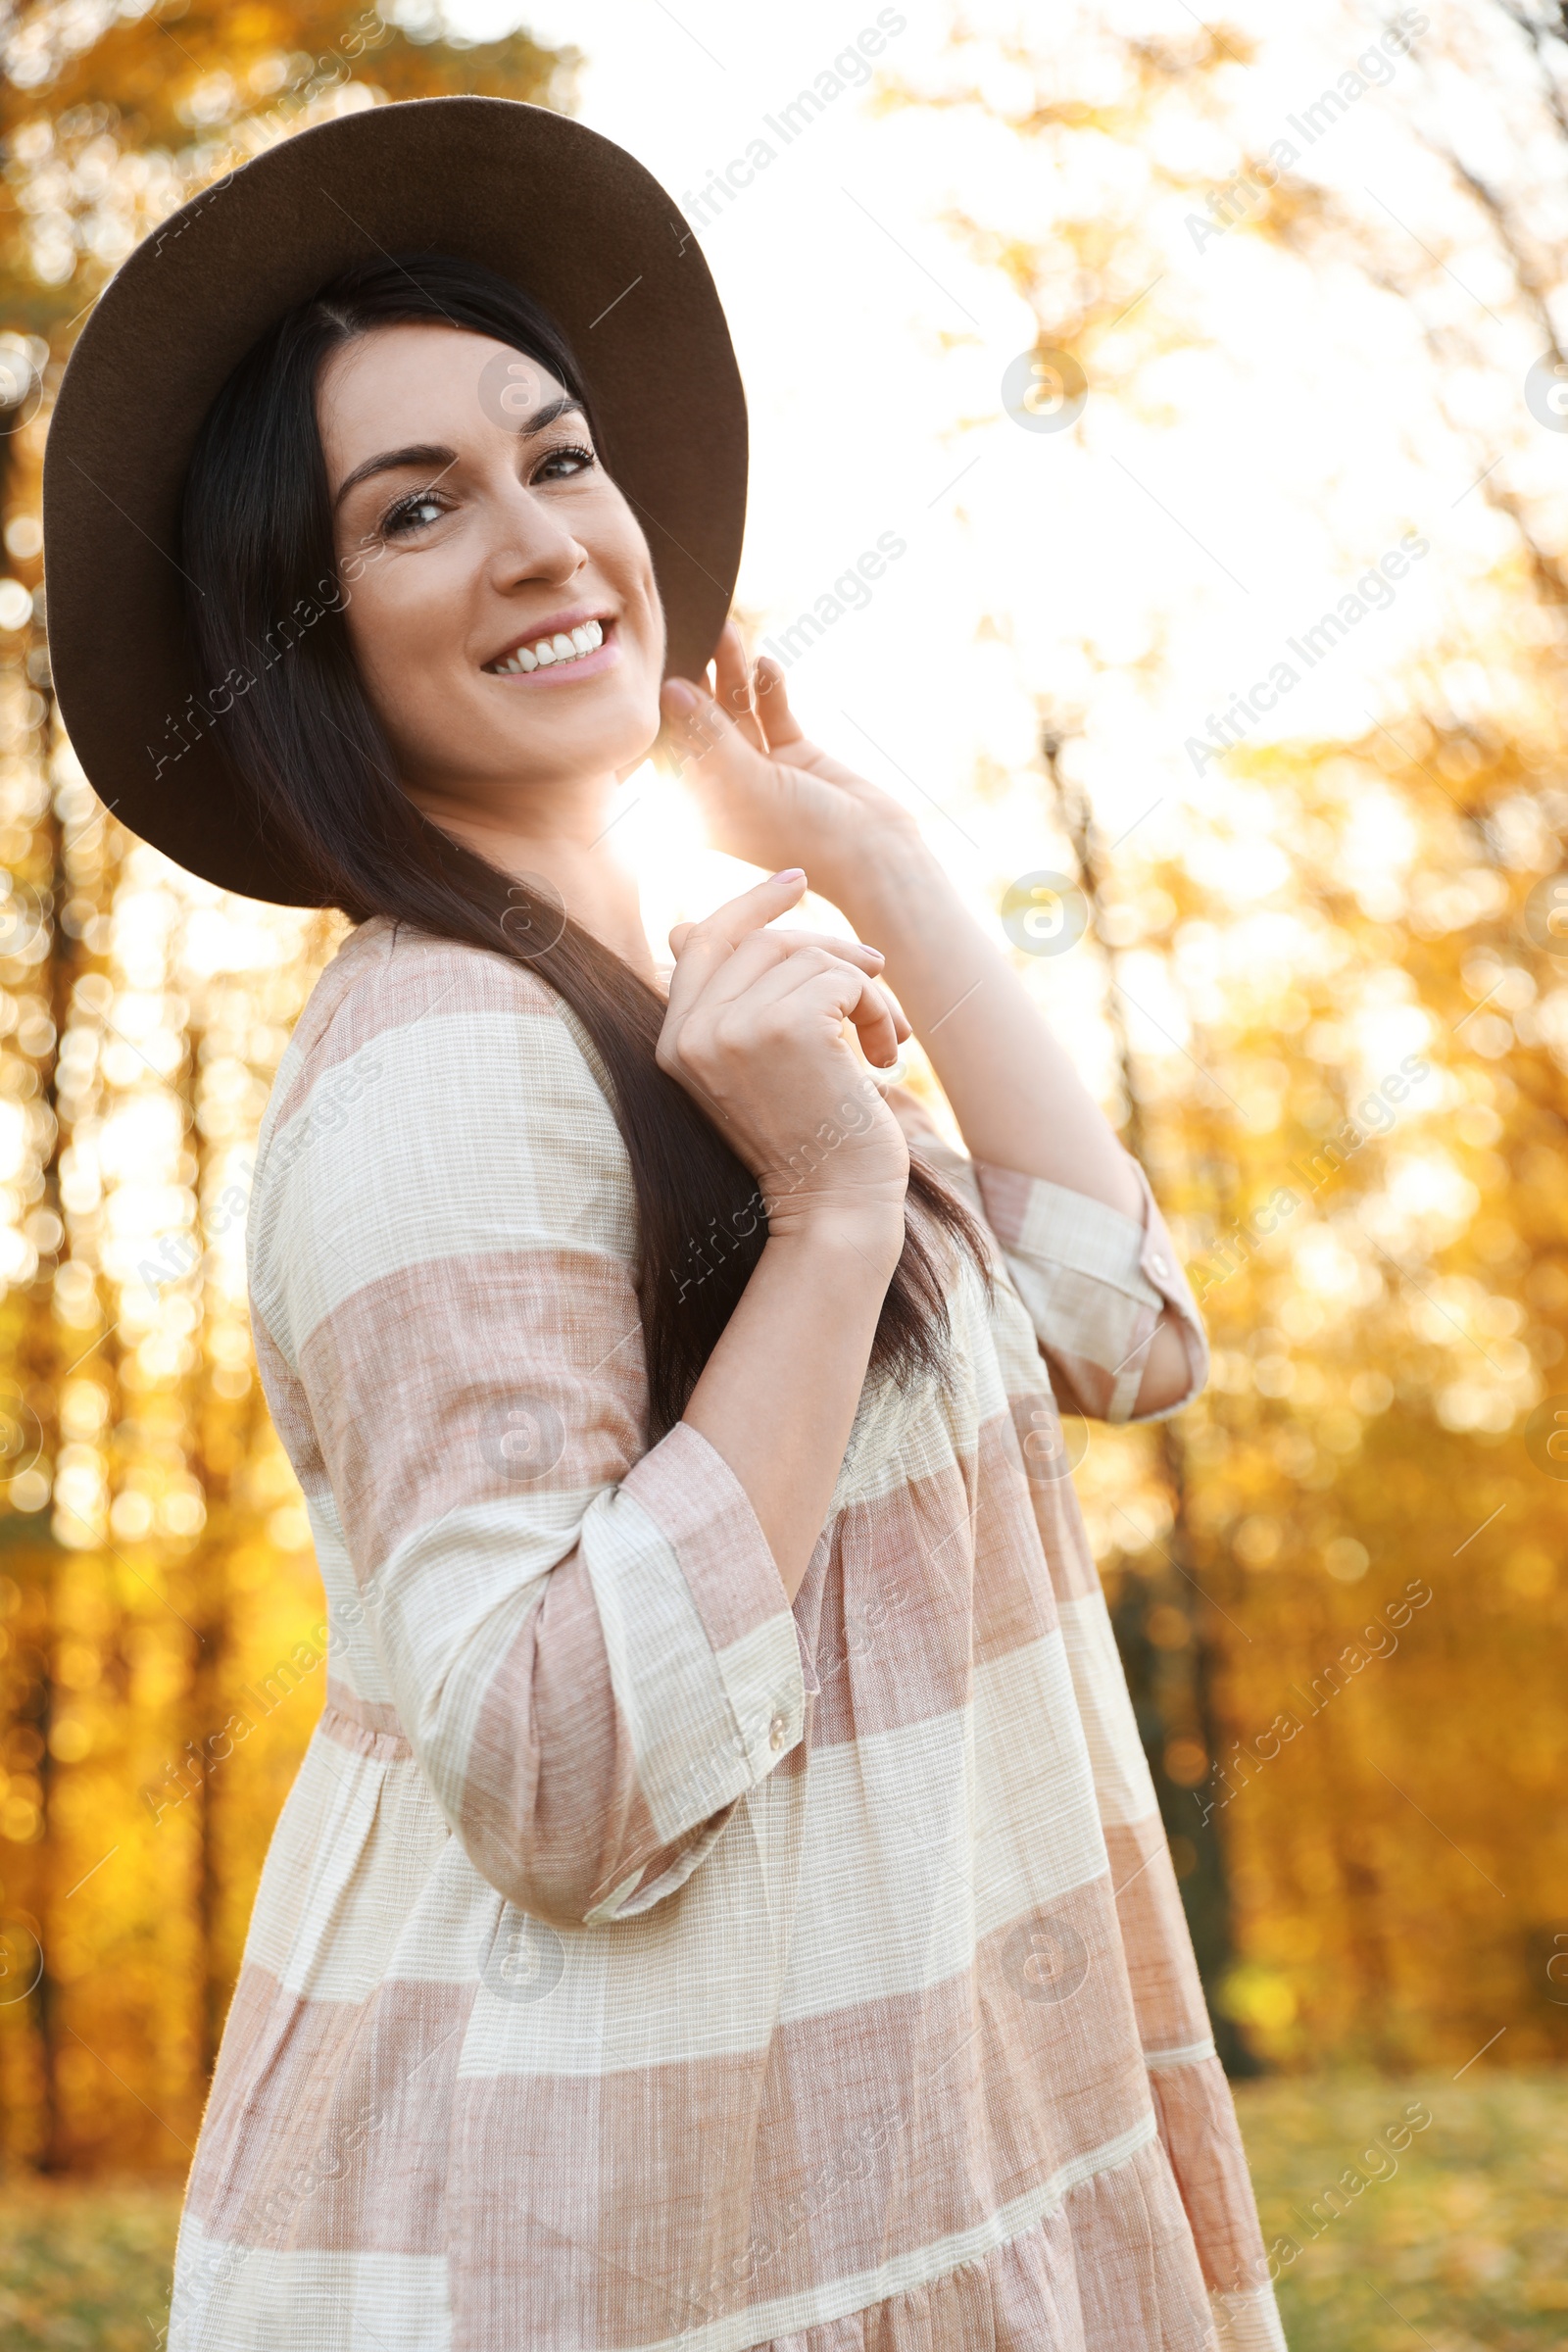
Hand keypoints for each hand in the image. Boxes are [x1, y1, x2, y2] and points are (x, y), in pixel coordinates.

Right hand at [655, 869, 910, 1248]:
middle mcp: (692, 1033)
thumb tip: (682, 925)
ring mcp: (734, 1030)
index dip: (750, 906)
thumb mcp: (748, 1068)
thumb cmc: (805, 1142)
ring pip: (811, 957)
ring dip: (863, 990)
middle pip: (763, 940)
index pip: (702, 940)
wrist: (833, 1207)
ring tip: (883, 1037)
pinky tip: (882, 1057)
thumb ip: (725, 1002)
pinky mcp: (787, 1028)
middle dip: (829, 950)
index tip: (797, 882)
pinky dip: (875, 1009)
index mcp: (674, 1041)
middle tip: (876, 970)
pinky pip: (844, 979)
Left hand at [658, 619, 923, 909]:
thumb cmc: (801, 833)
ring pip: (737, 713)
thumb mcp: (746, 782)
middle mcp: (724, 787)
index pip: (670, 747)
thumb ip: (709, 733)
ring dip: (733, 675)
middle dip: (700, 678)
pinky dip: (769, 690)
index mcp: (699, 807)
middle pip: (702, 723)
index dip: (664, 706)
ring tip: (727, 630)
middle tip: (692, 631)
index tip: (657, 660)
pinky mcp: (794, 755)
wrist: (873, 853)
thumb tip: (670, 688)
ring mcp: (760, 770)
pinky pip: (773, 715)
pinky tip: (766, 664)